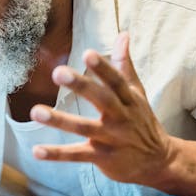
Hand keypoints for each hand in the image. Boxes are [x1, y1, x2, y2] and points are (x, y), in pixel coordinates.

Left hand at [30, 32, 175, 185]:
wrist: (159, 162)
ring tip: (36, 111)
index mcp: (129, 100)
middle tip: (58, 72)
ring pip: (84, 128)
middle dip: (81, 86)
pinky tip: (36, 150)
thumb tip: (122, 34)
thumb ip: (125, 65)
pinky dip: (57, 154)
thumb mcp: (138, 93)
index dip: (103, 67)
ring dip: (60, 120)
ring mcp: (111, 139)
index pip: (116, 81)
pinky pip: (77, 155)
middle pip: (102, 100)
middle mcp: (121, 118)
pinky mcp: (102, 158)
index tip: (87, 52)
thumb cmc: (142, 122)